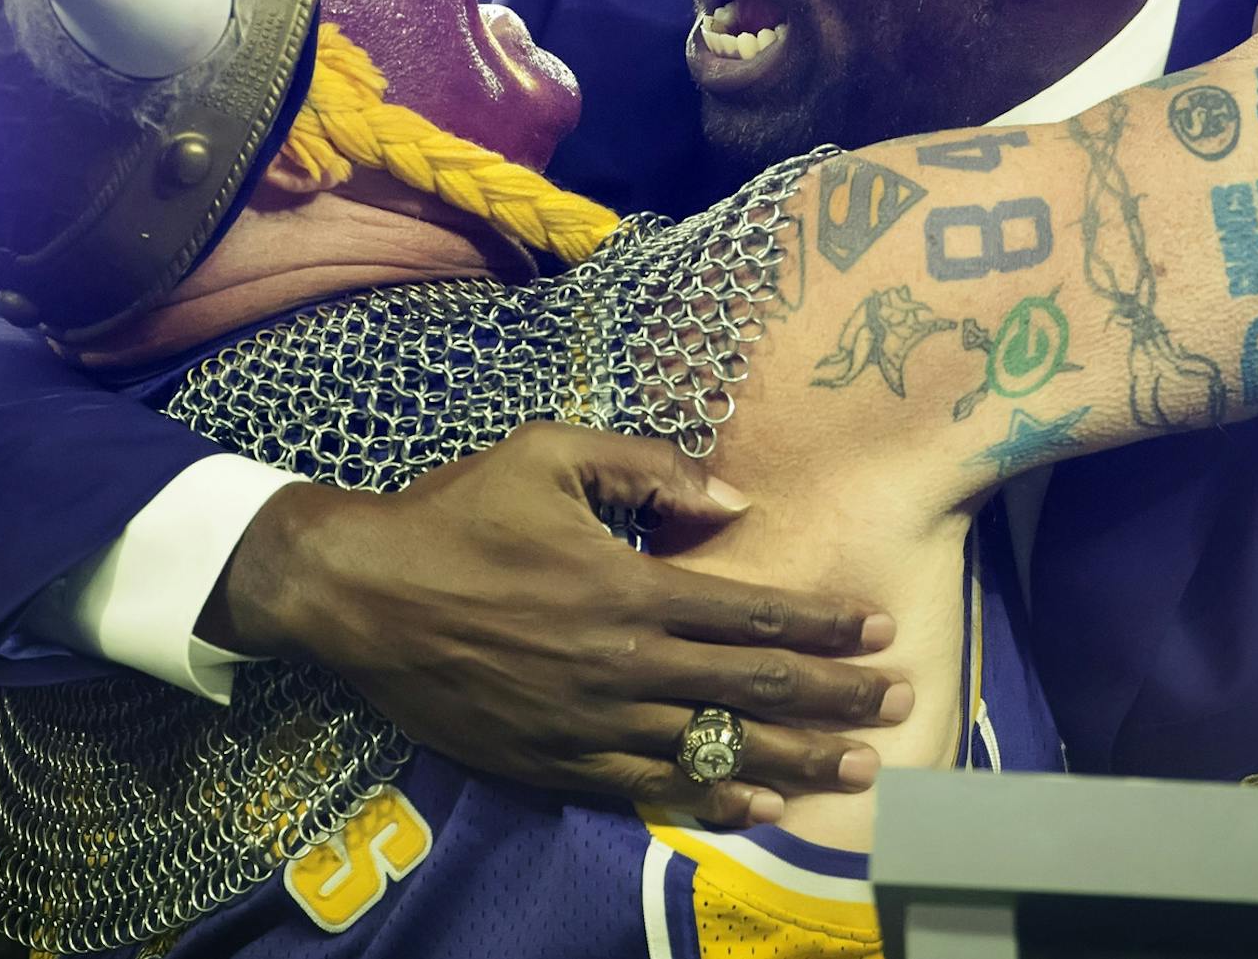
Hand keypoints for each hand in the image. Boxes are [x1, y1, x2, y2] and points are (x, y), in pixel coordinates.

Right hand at [199, 423, 908, 825]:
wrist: (359, 593)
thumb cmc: (455, 512)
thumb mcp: (549, 454)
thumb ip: (650, 467)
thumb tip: (738, 500)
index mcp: (626, 586)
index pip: (750, 610)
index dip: (821, 624)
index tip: (876, 628)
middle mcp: (620, 663)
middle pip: (753, 686)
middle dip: (835, 694)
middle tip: (898, 699)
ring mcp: (588, 722)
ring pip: (715, 747)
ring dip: (796, 755)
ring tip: (857, 762)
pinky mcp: (552, 762)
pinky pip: (650, 788)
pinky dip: (713, 798)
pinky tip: (761, 803)